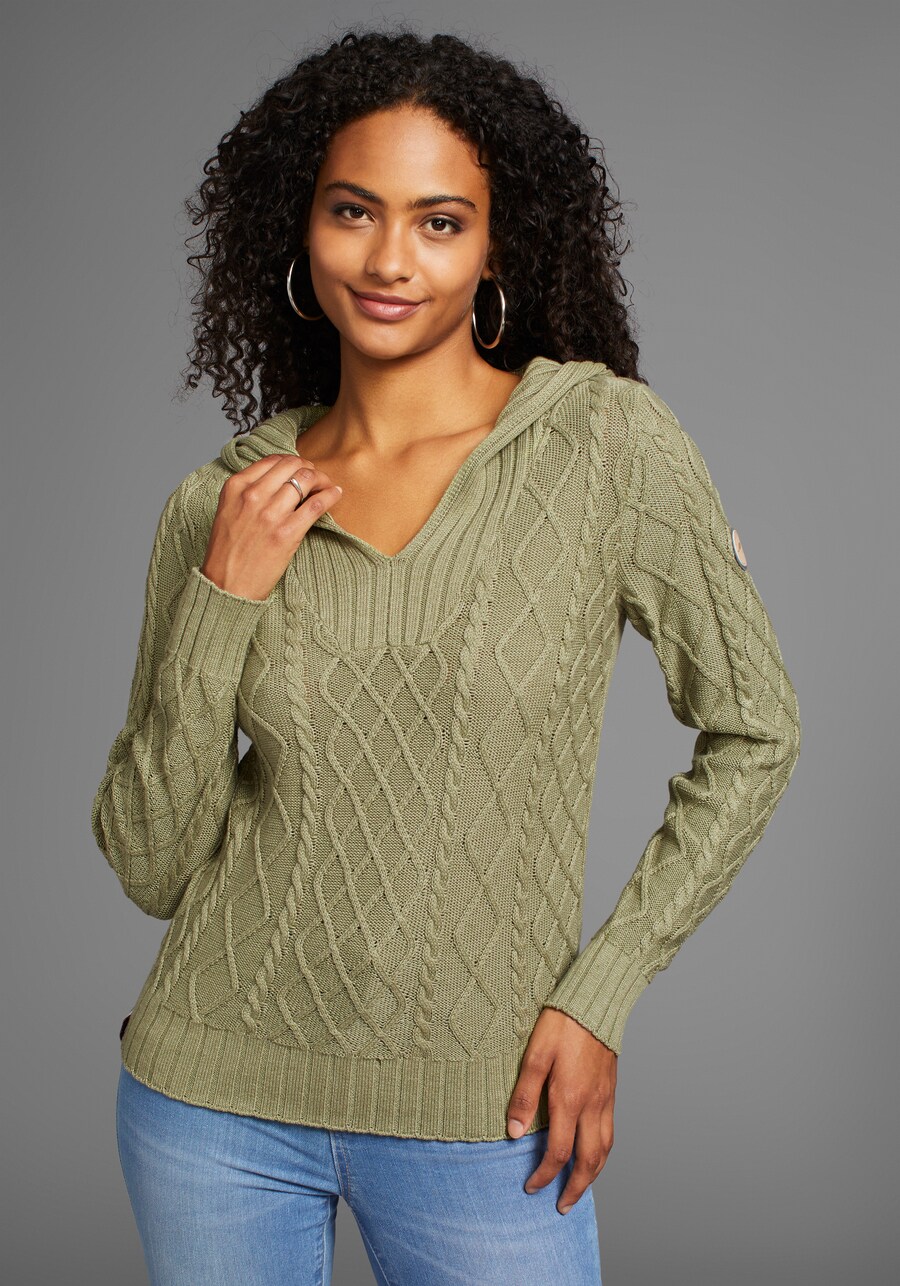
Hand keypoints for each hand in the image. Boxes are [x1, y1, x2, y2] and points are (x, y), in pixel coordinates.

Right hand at [201, 454, 342, 600]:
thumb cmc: (227, 552)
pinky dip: (330, 495)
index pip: (273, 460)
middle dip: (309, 467)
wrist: (226, 585)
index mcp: (236, 487)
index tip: (300, 470)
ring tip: (327, 486)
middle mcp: (252, 495)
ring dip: (322, 479)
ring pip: (306, 479)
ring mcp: (270, 513)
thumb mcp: (228, 511)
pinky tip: (336, 493)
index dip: (292, 462)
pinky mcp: (287, 533)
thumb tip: (279, 480)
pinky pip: (316, 504)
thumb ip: (247, 492)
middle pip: (292, 465)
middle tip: (316, 478)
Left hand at [507, 1007, 616, 1214]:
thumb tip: (513, 1133)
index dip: (544, 1175)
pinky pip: (611, 1132)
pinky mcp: (611, 1090)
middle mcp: (591, 1105)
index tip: (531, 1188)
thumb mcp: (534, 1055)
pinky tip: (594, 1152)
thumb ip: (524, 1095)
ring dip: (593, 1174)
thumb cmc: (561, 1024)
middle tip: (563, 1206)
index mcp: (569, 1099)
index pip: (558, 1152)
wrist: (595, 1001)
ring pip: (605, 1149)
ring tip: (581, 1188)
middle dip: (576, 1188)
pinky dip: (603, 1152)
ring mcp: (605, 1099)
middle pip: (588, 1161)